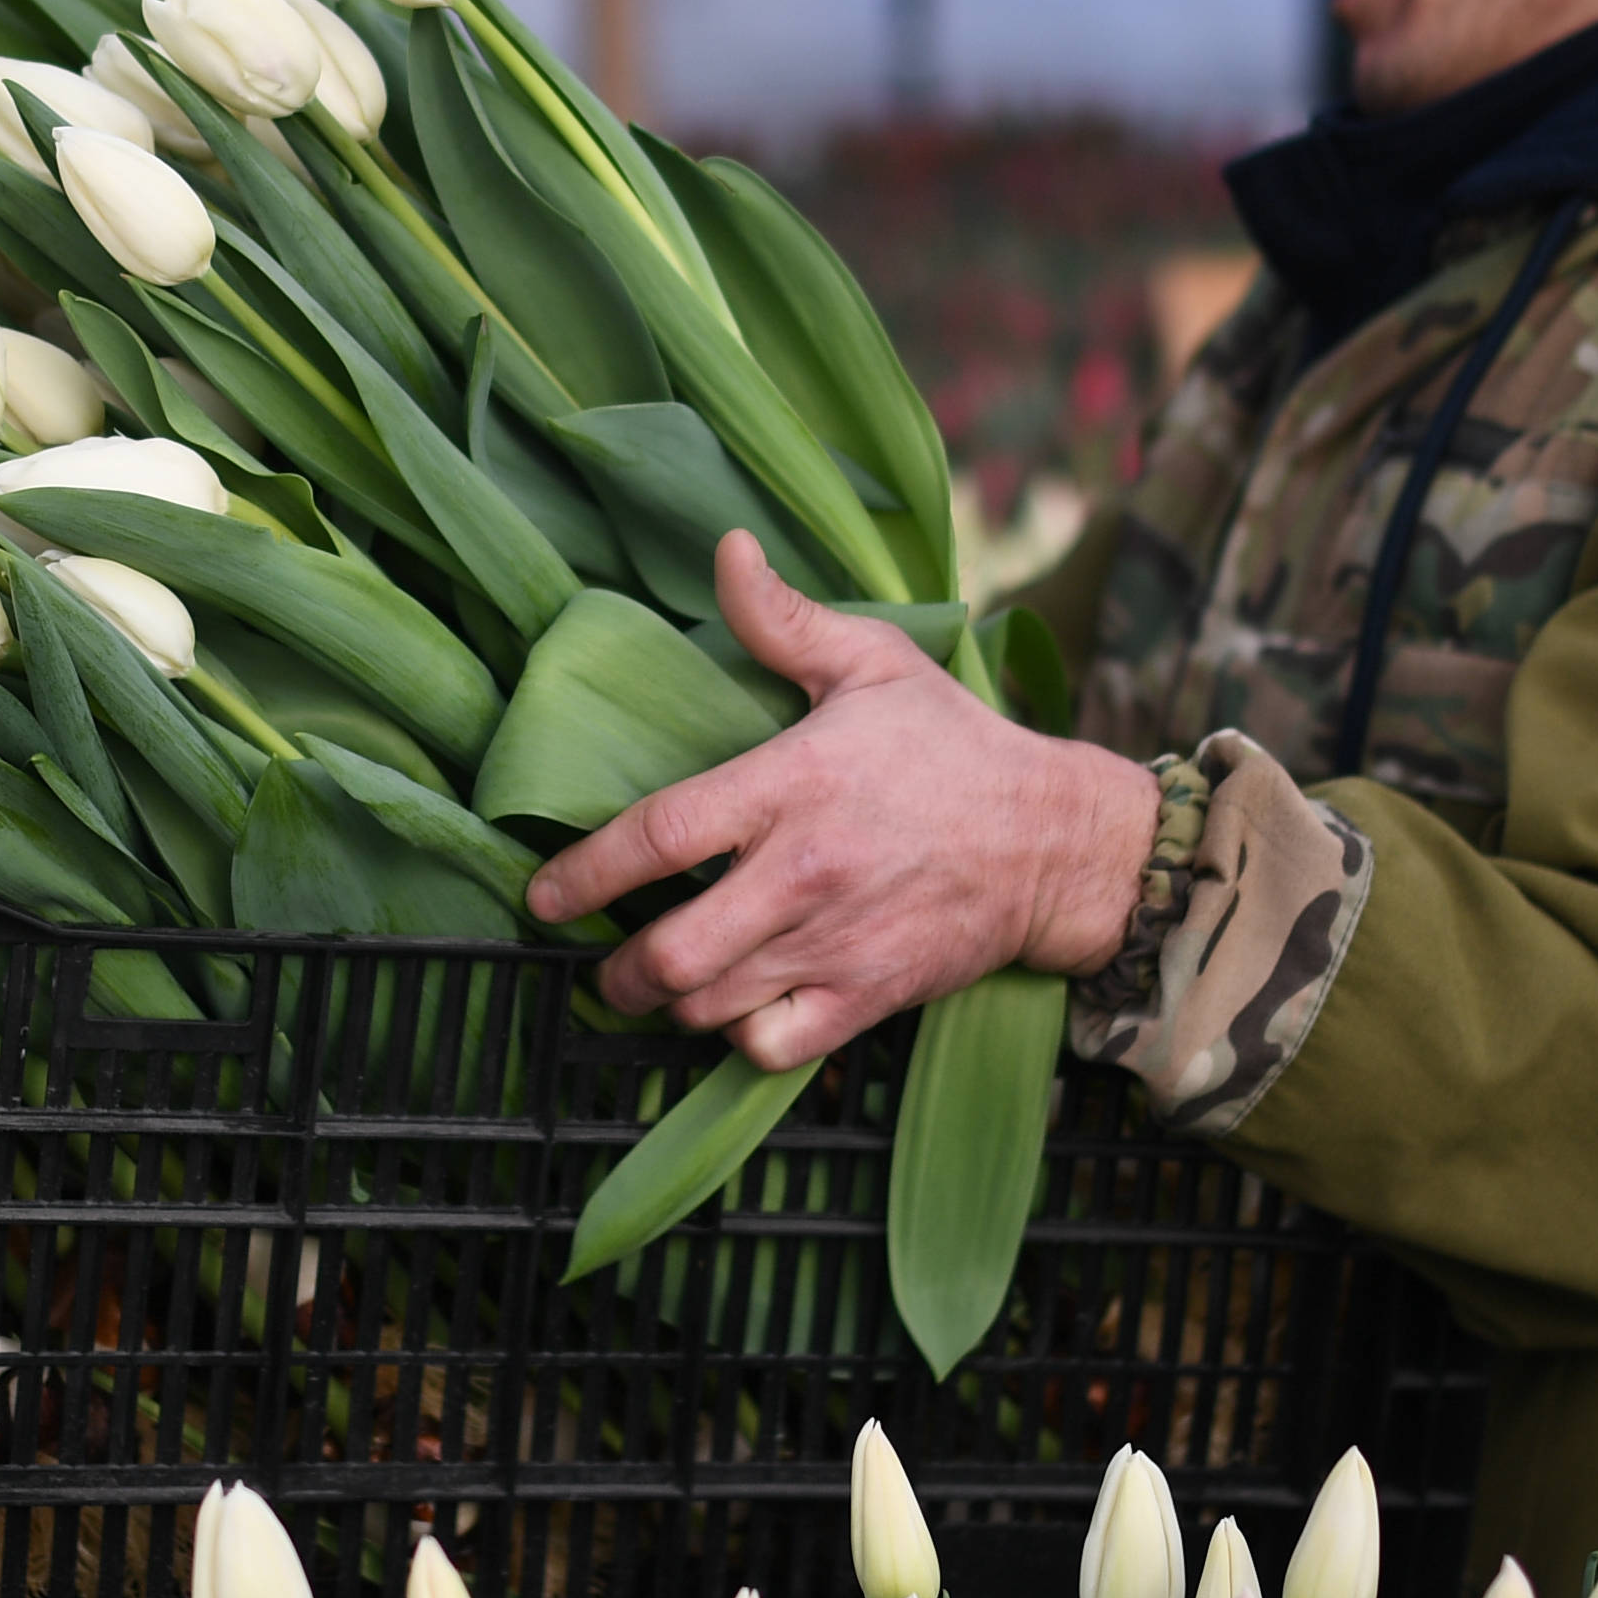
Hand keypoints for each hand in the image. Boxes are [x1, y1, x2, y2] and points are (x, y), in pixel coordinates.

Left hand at [525, 532, 1160, 1067]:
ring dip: (667, 1005)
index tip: (542, 897)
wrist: (1054, 839)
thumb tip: (726, 550)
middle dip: (614, 971)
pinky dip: (738, 1040)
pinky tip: (733, 1013)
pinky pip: (774, 1047)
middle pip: (671, 952)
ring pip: (711, 1006)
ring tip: (655, 987)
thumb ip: (784, 618)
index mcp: (790, 786)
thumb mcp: (872, 663)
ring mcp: (835, 943)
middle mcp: (803, 874)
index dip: (585, 873)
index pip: (659, 837)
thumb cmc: (954, 746)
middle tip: (599, 963)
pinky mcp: (868, 995)